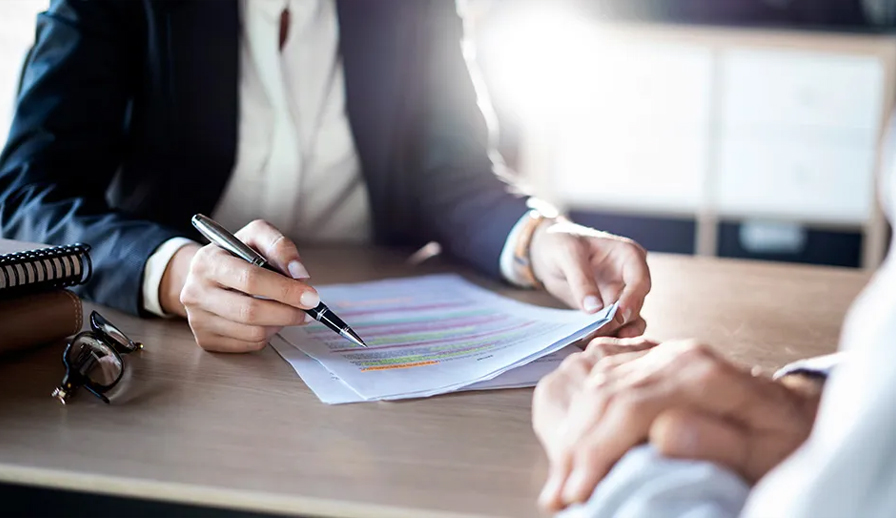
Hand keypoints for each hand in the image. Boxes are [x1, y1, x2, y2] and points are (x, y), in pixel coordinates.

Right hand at [161, 220, 318, 351]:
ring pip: (252, 333)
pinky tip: (269, 321)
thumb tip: (299, 274)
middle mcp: (195, 292)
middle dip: (287, 313)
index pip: (250, 280)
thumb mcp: (256, 236)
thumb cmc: (236, 255)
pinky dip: (267, 335)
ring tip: (288, 311)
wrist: (206, 275)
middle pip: (250, 312)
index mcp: (207, 262)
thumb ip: (280, 246)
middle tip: (309, 311)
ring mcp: (197, 319)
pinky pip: (248, 345)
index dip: (284, 290)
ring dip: (280, 324)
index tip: (311, 297)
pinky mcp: (205, 339)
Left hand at [529, 220, 649, 337]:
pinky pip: (614, 327)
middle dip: (618, 321)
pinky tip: (589, 343)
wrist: (546, 250)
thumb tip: (595, 310)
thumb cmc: (560, 242)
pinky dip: (604, 335)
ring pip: (629, 320)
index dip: (632, 300)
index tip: (619, 315)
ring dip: (615, 333)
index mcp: (629, 256)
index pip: (640, 281)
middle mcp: (630, 277)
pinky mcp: (608, 309)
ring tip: (597, 342)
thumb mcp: (567, 255)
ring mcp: (621, 295)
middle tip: (597, 333)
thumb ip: (581, 281)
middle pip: (634, 305)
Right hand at [533, 340, 820, 512]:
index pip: (630, 406)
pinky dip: (580, 417)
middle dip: (576, 449)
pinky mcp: (649, 362)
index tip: (579, 491)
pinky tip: (572, 448)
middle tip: (559, 496)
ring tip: (560, 481)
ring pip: (595, 386)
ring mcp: (659, 355)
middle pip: (604, 394)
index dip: (598, 451)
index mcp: (702, 373)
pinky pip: (601, 380)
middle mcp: (674, 355)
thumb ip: (722, 442)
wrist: (794, 411)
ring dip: (572, 436)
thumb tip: (664, 434)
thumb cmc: (786, 439)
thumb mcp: (769, 451)